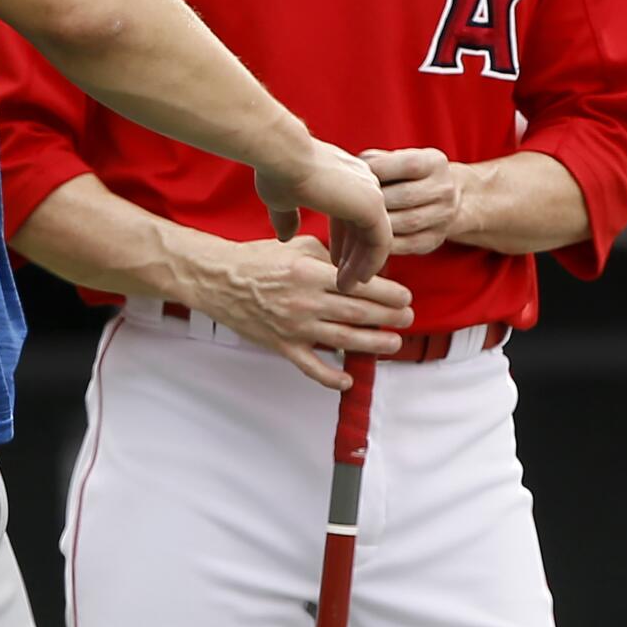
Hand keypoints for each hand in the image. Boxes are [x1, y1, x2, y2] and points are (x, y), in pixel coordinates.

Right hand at [193, 236, 413, 389]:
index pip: (358, 285)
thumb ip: (329, 257)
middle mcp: (305, 302)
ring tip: (393, 343)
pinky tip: (348, 380)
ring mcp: (294, 327)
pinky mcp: (281, 346)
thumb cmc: (257, 259)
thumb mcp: (297, 247)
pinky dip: (330, 377)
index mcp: (310, 273)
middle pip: (357, 313)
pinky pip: (310, 366)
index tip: (406, 297)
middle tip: (408, 318)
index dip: (387, 293)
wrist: (219, 280)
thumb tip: (357, 269)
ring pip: (341, 340)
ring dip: (372, 344)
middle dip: (388, 318)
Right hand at [254, 137, 393, 290]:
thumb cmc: (277, 172)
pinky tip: (358, 279)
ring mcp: (371, 192)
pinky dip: (371, 262)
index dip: (343, 242)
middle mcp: (363, 182)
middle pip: (365, 227)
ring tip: (347, 286)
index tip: (334, 263)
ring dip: (362, 264)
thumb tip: (285, 236)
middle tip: (344, 282)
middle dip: (354, 257)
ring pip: (375, 237)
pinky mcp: (373, 204)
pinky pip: (381, 242)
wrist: (281, 156)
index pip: (351, 215)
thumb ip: (288, 217)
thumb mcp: (282, 199)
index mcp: (345, 177)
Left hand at [361, 147, 466, 255]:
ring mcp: (443, 217)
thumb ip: (376, 161)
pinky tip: (366, 236)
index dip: (378, 170)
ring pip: (406, 223)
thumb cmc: (405, 175)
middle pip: (406, 196)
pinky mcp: (433, 241)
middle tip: (351, 202)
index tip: (357, 175)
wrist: (441, 198)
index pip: (409, 165)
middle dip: (376, 200)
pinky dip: (384, 242)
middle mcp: (444, 189)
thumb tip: (350, 174)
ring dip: (377, 223)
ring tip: (354, 219)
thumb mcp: (398, 159)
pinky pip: (406, 245)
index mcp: (434, 162)